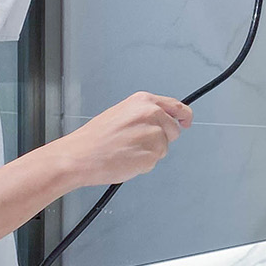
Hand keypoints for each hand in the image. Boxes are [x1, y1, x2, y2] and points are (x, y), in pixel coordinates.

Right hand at [60, 92, 192, 185]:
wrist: (80, 156)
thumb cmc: (95, 138)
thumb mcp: (121, 113)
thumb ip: (144, 114)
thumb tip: (161, 120)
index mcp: (144, 101)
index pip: (176, 107)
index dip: (184, 116)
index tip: (186, 121)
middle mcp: (152, 114)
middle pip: (173, 131)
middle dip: (161, 139)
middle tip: (136, 143)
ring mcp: (154, 134)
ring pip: (163, 148)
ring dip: (149, 153)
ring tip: (126, 151)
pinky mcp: (152, 154)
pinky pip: (154, 162)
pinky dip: (142, 164)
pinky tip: (126, 159)